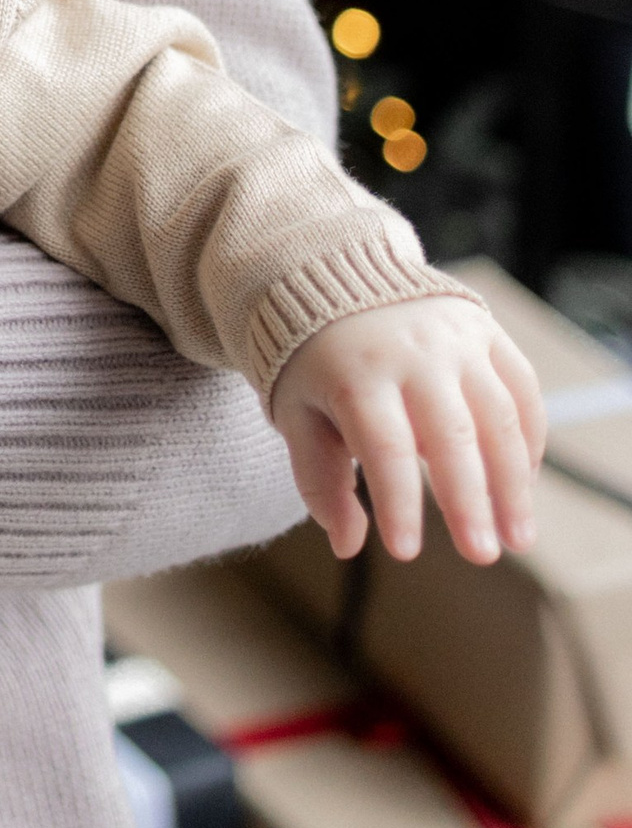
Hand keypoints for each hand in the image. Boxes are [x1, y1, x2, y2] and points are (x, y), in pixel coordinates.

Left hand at [271, 298, 544, 563]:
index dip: (397, 502)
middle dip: (469, 501)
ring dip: (514, 482)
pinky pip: (521, 388)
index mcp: (354, 371)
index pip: (383, 447)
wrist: (330, 273)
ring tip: (518, 538)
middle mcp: (410, 350)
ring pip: (499, 416)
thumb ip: (320, 479)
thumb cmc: (313, 361)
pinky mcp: (484, 329)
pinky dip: (529, 439)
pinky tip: (523, 484)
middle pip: (450, 435)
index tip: (405, 553)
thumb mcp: (297, 412)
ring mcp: (454, 337)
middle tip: (481, 555)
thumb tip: (347, 546)